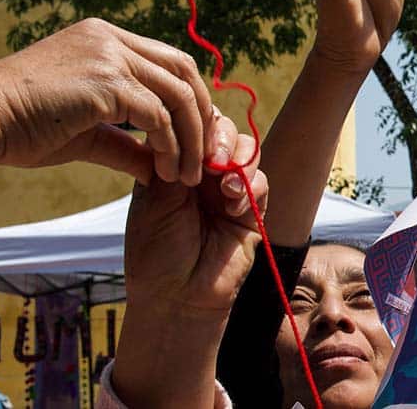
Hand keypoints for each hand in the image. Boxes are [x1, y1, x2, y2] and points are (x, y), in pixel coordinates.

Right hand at [0, 18, 211, 185]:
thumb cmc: (23, 126)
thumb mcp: (87, 132)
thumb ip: (127, 143)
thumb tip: (158, 169)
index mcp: (104, 38)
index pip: (169, 61)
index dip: (191, 97)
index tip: (195, 136)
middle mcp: (110, 39)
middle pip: (184, 69)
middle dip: (202, 114)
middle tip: (204, 155)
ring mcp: (109, 54)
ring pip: (178, 94)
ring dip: (191, 138)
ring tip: (187, 174)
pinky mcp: (106, 81)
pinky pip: (158, 116)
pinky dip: (170, 145)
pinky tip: (164, 170)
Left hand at [123, 114, 266, 313]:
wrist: (177, 296)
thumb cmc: (156, 251)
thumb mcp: (153, 198)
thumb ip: (172, 158)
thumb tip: (183, 119)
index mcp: (176, 165)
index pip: (193, 124)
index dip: (195, 122)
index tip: (186, 135)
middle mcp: (205, 173)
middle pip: (225, 129)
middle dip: (220, 137)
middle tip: (210, 159)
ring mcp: (230, 189)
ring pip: (248, 149)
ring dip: (238, 159)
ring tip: (224, 184)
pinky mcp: (253, 210)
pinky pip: (262, 181)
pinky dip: (251, 185)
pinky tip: (233, 205)